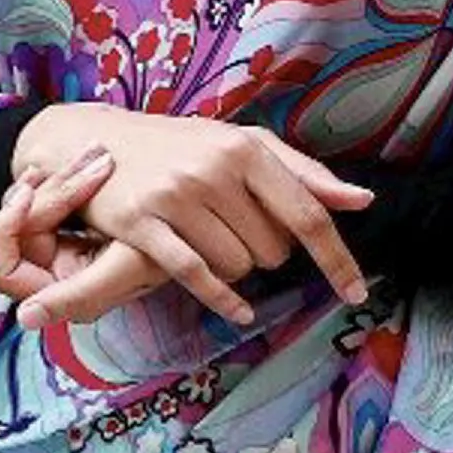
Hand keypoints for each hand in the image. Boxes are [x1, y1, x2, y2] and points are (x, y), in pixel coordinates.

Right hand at [3, 104, 373, 333]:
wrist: (91, 141)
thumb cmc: (178, 146)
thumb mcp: (240, 144)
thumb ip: (303, 173)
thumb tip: (362, 201)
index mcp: (245, 147)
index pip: (307, 213)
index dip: (337, 258)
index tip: (356, 291)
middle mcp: (212, 170)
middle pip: (272, 249)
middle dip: (266, 253)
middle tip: (239, 234)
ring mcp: (174, 197)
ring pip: (237, 265)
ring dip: (235, 269)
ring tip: (212, 243)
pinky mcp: (140, 224)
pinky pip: (195, 274)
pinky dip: (222, 299)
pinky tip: (238, 311)